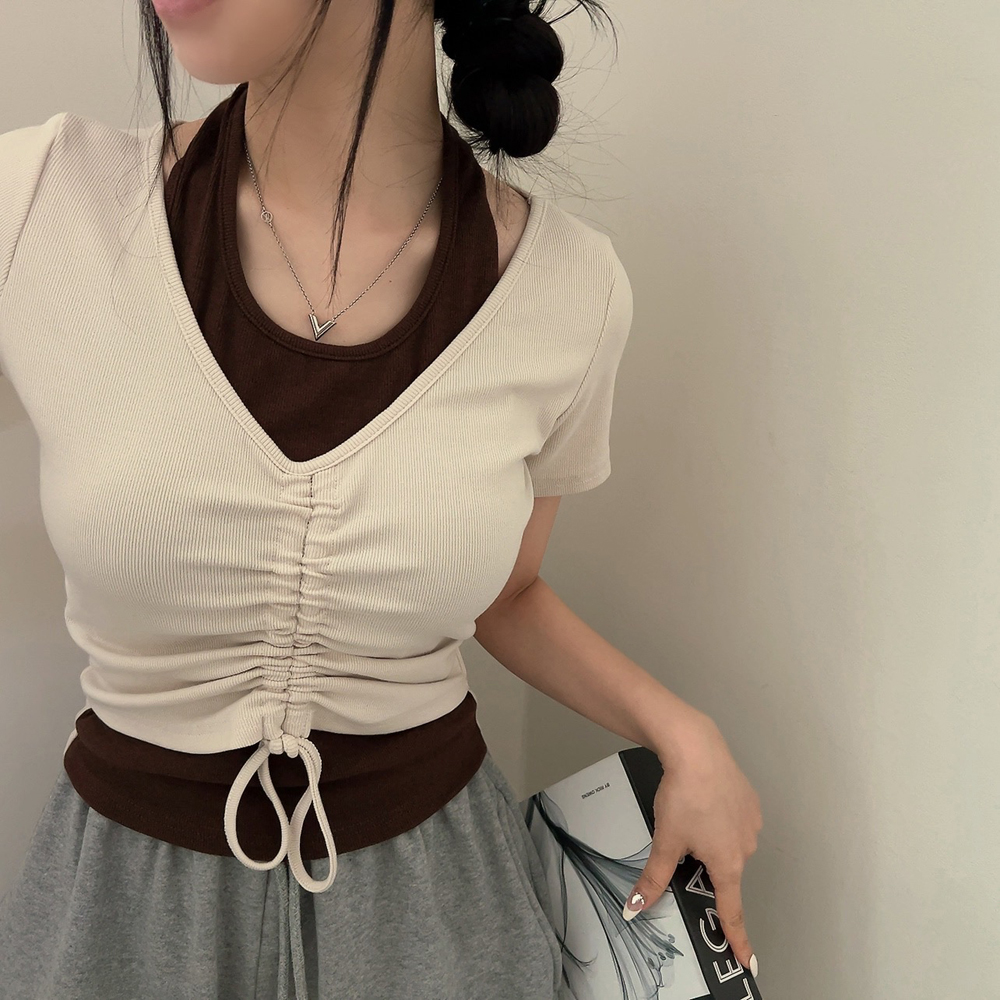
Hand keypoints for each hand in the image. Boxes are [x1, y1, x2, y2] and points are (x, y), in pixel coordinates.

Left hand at [622, 712, 762, 976]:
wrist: (697, 750)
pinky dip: (719, 816)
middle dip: (704, 862)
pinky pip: (734, 819)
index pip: (731, 911)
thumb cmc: (684, 795)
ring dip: (711, 836)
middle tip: (683, 838)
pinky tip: (704, 800)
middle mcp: (746, 846)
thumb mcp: (665, 840)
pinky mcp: (750, 801)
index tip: (746, 961)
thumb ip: (653, 878)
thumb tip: (636, 907)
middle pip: (723, 869)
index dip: (737, 938)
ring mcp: (751, 823)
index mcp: (727, 864)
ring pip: (728, 842)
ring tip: (690, 812)